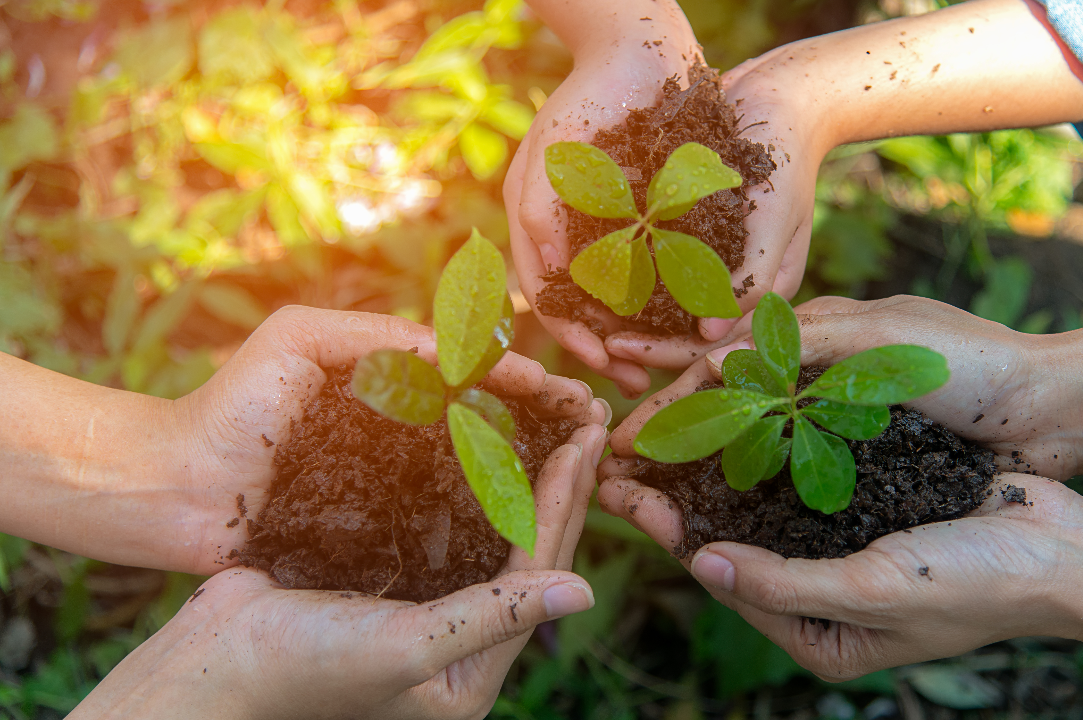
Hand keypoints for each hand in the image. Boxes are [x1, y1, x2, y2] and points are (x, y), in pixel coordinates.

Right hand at [73, 417, 608, 719]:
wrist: (210, 664)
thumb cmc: (305, 667)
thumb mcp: (410, 649)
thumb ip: (496, 618)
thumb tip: (586, 592)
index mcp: (474, 673)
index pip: (539, 572)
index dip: (564, 503)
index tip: (585, 440)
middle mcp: (460, 643)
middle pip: (527, 549)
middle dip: (560, 483)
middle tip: (590, 417)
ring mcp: (428, 608)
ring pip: (496, 530)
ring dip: (527, 475)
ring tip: (557, 420)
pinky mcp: (393, 578)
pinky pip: (450, 521)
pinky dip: (476, 480)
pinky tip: (492, 439)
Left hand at [174, 305, 605, 574]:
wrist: (174, 486)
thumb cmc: (232, 404)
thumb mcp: (303, 339)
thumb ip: (378, 336)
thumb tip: (458, 354)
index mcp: (385, 381)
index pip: (470, 373)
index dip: (520, 378)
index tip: (563, 389)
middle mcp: (396, 432)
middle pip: (485, 420)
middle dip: (542, 419)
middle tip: (592, 422)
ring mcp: (389, 481)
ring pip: (473, 469)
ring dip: (528, 463)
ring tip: (578, 464)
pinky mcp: (377, 528)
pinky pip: (440, 517)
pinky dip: (485, 509)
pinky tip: (525, 511)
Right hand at [505, 6, 700, 397]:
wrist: (640, 47)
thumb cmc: (586, 97)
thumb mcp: (550, 155)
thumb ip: (538, 210)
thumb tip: (546, 270)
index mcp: (544, 229)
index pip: (554, 300)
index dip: (577, 338)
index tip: (605, 366)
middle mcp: (579, 235)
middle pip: (592, 310)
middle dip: (613, 348)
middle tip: (638, 382)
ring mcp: (618, 227)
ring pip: (629, 297)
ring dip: (645, 332)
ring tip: (670, 359)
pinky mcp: (658, 215)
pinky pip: (663, 267)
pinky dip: (673, 296)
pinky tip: (695, 316)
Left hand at [597, 469, 1082, 711]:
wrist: (1068, 547)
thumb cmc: (976, 583)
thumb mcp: (870, 594)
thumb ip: (785, 585)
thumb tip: (705, 565)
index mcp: (821, 638)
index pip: (728, 582)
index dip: (673, 537)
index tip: (627, 494)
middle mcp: (826, 598)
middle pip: (734, 542)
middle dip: (681, 500)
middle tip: (625, 457)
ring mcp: (846, 551)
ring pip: (763, 506)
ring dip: (716, 468)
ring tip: (669, 429)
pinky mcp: (869, 508)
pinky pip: (805, 479)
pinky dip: (768, 451)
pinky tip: (738, 417)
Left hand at [601, 42, 830, 372]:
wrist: (779, 99)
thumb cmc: (785, 158)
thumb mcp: (775, 217)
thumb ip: (752, 275)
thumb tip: (712, 333)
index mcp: (761, 290)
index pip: (711, 343)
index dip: (664, 352)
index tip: (617, 347)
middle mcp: (734, 283)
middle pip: (683, 333)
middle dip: (640, 343)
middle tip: (591, 343)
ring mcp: (713, 260)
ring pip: (667, 306)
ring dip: (629, 317)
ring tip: (583, 320)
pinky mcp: (691, 234)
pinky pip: (657, 265)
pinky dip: (628, 276)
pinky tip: (591, 276)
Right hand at [606, 295, 1072, 478]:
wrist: (1055, 412)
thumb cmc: (975, 366)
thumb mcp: (884, 336)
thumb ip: (801, 341)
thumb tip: (718, 355)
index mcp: (819, 332)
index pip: (725, 366)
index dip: (674, 401)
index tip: (629, 434)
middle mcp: (821, 374)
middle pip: (728, 402)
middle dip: (672, 429)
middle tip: (622, 463)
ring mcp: (842, 417)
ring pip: (753, 438)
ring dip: (702, 461)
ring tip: (656, 489)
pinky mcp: (866, 455)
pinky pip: (792, 468)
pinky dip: (750, 481)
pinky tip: (723, 504)